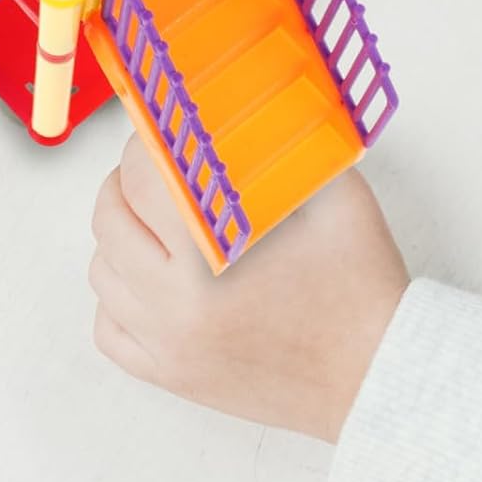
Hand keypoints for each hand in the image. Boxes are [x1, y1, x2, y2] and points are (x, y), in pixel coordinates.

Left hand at [89, 133, 408, 441]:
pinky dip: (120, 298)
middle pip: (109, 221)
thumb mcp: (332, 194)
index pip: (140, 177)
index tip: (162, 135)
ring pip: (102, 273)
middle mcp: (176, 305)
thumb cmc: (359, 284)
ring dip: (122, 239)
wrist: (379, 373)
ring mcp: (169, 345)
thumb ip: (279, 145)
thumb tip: (240, 105)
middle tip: (155, 172)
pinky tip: (152, 279)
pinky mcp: (171, 376)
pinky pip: (108, 329)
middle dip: (126, 184)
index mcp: (212, 256)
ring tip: (158, 225)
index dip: (148, 144)